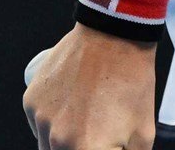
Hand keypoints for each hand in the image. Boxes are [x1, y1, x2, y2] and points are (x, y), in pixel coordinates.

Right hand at [22, 23, 157, 148]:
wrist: (114, 36)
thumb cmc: (133, 84)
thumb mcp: (143, 132)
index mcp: (84, 149)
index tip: (107, 144)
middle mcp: (55, 139)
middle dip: (83, 148)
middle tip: (98, 131)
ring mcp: (39, 119)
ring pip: (48, 147)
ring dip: (65, 143)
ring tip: (89, 118)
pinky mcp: (31, 101)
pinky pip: (37, 126)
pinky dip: (52, 124)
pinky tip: (73, 105)